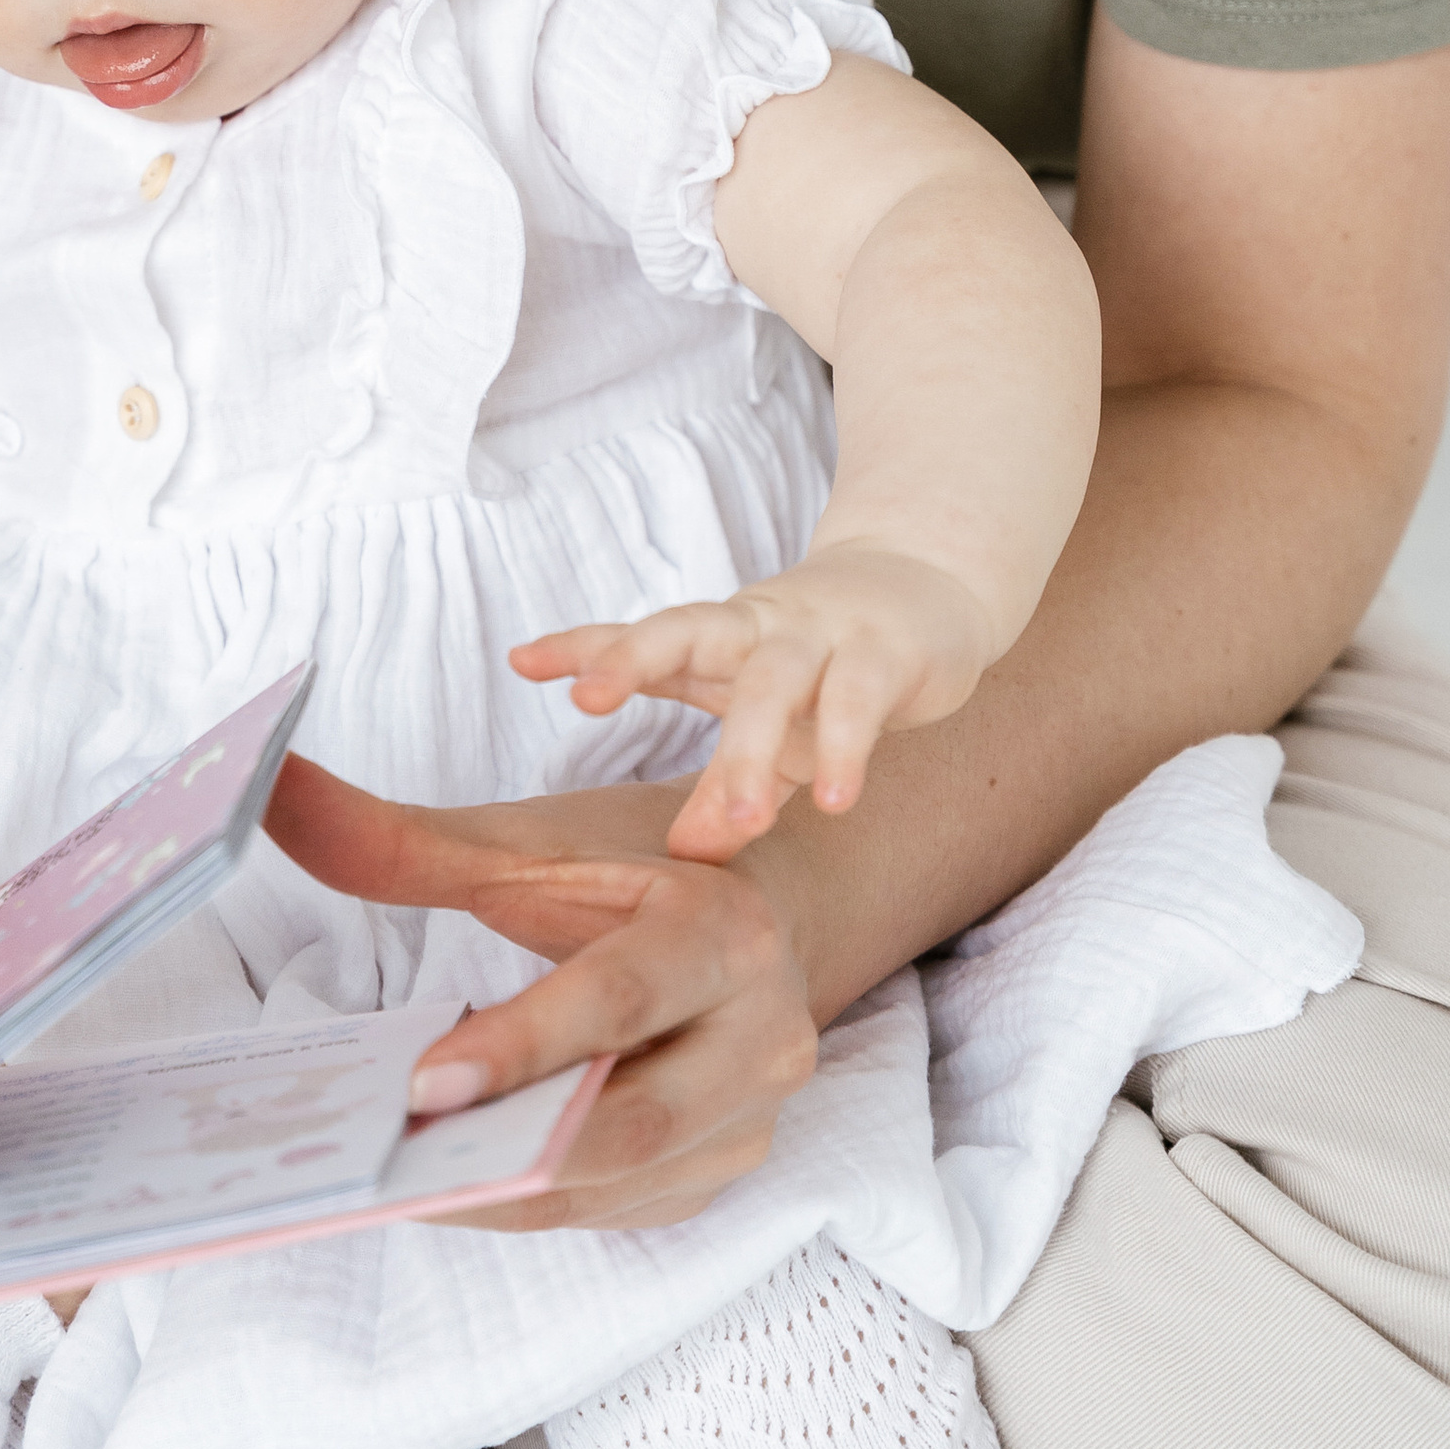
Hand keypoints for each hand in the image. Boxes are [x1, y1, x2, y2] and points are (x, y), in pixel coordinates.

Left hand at [262, 757, 816, 1232]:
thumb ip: (398, 839)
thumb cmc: (629, 867)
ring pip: (618, 1183)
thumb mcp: (528, 845)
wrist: (759, 914)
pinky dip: (528, 1202)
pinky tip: (446, 1185)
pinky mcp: (719, 1175)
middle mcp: (763, 1037)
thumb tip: (267, 789)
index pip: (616, 1000)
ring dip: (505, 1190)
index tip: (418, 1084)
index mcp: (724, 933)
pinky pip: (614, 1209)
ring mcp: (749, 1122)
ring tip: (393, 1178)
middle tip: (386, 1157)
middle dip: (506, 1146)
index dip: (520, 1046)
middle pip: (630, 1121)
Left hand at [513, 543, 997, 856]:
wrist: (929, 587)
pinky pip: (859, 701)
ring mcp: (821, 633)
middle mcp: (757, 625)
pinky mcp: (886, 654)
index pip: (640, 634)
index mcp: (716, 638)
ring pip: (773, 681)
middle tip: (586, 697)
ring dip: (750, 748)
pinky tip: (836, 800)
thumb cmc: (824, 666)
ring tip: (738, 823)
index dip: (582, 644)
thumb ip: (719, 783)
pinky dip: (846, 749)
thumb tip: (681, 860)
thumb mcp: (764, 720)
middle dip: (632, 659)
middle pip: (685, 631)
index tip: (520, 660)